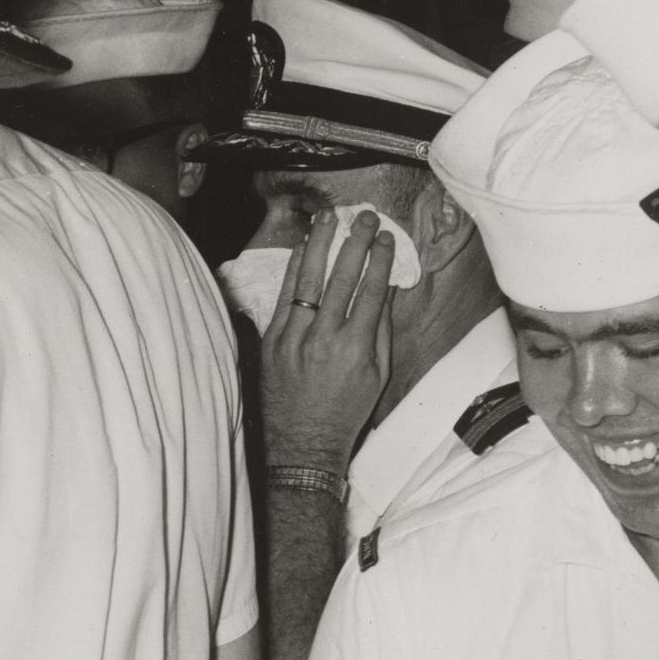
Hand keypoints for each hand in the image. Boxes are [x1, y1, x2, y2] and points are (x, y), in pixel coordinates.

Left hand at [260, 207, 394, 468]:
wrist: (304, 443)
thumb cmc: (346, 411)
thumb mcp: (376, 374)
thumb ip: (380, 329)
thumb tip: (384, 289)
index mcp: (356, 348)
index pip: (371, 290)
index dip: (380, 259)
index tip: (385, 237)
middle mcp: (325, 338)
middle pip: (343, 278)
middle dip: (355, 242)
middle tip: (364, 216)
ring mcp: (295, 337)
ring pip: (310, 279)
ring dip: (321, 244)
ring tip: (329, 217)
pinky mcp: (273, 340)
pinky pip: (285, 295)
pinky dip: (295, 269)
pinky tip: (304, 248)